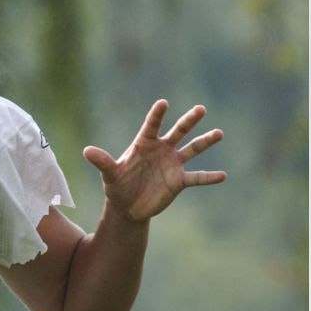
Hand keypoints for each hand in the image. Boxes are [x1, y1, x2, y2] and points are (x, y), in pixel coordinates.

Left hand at [83, 100, 225, 223]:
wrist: (128, 206)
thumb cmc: (117, 186)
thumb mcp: (109, 175)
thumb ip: (103, 162)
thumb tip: (87, 151)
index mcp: (144, 145)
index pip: (152, 126)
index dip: (157, 115)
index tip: (163, 103)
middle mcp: (161, 150)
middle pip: (178, 132)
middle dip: (189, 121)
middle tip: (200, 109)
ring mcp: (172, 164)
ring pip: (192, 150)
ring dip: (205, 142)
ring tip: (219, 133)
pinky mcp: (179, 181)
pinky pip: (197, 178)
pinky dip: (209, 177)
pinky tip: (223, 175)